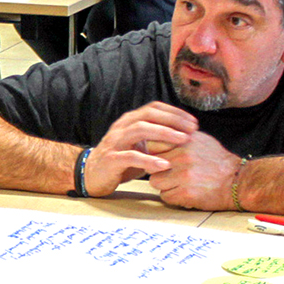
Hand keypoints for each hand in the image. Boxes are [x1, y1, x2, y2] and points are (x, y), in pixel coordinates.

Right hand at [82, 102, 199, 196]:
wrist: (90, 175)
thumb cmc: (120, 161)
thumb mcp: (140, 146)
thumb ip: (156, 139)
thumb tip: (185, 135)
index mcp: (129, 121)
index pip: (153, 108)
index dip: (175, 112)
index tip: (193, 122)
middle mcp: (121, 127)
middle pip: (148, 115)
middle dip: (173, 120)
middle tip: (192, 129)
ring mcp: (115, 142)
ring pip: (140, 129)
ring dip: (164, 133)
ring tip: (183, 140)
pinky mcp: (111, 160)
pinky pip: (131, 157)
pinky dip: (149, 160)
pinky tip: (164, 165)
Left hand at [148, 131, 245, 210]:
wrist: (238, 181)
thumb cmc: (218, 161)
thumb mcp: (200, 140)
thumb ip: (180, 137)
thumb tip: (161, 134)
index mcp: (184, 141)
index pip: (153, 145)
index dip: (156, 153)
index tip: (163, 158)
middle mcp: (182, 156)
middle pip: (151, 164)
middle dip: (158, 170)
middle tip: (171, 173)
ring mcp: (183, 175)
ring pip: (155, 182)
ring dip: (164, 185)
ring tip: (179, 183)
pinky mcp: (186, 193)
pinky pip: (165, 196)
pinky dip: (173, 197)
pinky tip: (184, 192)